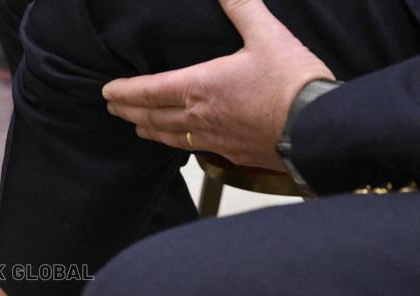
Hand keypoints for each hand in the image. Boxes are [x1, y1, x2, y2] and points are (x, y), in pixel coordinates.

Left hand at [101, 0, 333, 169]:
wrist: (316, 126)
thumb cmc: (291, 81)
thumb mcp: (267, 35)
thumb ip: (242, 9)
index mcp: (199, 87)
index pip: (148, 91)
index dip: (124, 91)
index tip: (107, 91)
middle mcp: (197, 117)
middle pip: (150, 116)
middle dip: (128, 110)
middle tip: (112, 107)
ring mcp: (212, 138)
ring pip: (167, 136)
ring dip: (147, 129)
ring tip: (135, 125)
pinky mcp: (230, 153)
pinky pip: (192, 148)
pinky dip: (175, 143)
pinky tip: (178, 142)